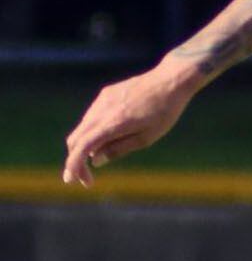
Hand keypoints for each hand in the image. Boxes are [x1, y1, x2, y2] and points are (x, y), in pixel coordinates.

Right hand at [63, 56, 199, 185]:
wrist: (170, 81)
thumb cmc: (164, 112)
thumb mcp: (147, 137)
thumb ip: (119, 149)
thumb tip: (95, 161)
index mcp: (112, 124)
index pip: (82, 147)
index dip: (74, 165)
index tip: (73, 180)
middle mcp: (101, 110)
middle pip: (75, 139)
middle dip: (77, 160)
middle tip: (87, 179)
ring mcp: (101, 101)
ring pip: (82, 127)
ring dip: (84, 146)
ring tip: (101, 157)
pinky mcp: (105, 94)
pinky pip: (92, 116)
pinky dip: (92, 131)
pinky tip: (107, 138)